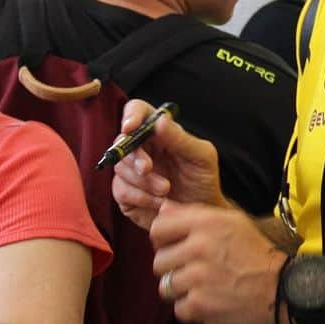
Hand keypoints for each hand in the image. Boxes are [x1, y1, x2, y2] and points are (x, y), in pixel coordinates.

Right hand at [112, 99, 224, 229]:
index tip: (130, 128)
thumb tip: (160, 120)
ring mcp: (131, 171)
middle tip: (148, 169)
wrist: (201, 212)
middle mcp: (142, 148)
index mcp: (159, 133)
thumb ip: (181, 139)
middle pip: (122, 142)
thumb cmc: (203, 180)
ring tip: (166, 190)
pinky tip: (159, 202)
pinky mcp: (126, 193)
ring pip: (120, 168)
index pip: (138, 112)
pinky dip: (140, 197)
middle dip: (135, 157)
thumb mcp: (201, 157)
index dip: (131, 116)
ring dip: (143, 181)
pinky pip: (120, 190)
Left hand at [150, 200, 287, 323]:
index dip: (163, 240)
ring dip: (182, 290)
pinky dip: (193, 308)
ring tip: (204, 287)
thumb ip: (193, 214)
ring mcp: (197, 278)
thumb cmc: (256, 253)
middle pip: (159, 261)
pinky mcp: (199, 305)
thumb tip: (163, 208)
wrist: (282, 288)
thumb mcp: (231, 222)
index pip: (158, 228)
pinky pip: (179, 308)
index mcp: (206, 224)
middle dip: (174, 268)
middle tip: (196, 270)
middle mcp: (199, 248)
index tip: (175, 246)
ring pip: (166, 287)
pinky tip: (211, 300)